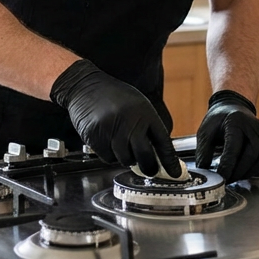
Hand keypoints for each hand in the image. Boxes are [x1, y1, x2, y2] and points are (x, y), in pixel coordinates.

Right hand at [50, 59, 182, 177]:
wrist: (84, 85)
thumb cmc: (112, 96)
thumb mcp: (137, 104)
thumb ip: (146, 126)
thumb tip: (157, 154)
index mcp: (144, 112)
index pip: (162, 141)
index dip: (169, 160)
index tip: (175, 173)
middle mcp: (129, 120)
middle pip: (144, 156)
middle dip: (148, 167)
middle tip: (148, 169)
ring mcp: (112, 129)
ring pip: (125, 159)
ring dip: (124, 157)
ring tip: (119, 142)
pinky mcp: (96, 136)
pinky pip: (107, 158)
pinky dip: (109, 154)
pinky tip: (106, 140)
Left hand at [195, 90, 258, 180]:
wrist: (233, 107)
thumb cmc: (219, 119)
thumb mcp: (206, 132)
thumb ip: (204, 153)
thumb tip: (203, 173)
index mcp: (236, 122)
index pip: (234, 148)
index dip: (228, 166)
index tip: (221, 178)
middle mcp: (253, 127)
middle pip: (251, 155)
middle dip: (239, 172)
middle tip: (227, 180)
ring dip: (249, 173)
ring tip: (236, 177)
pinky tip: (248, 172)